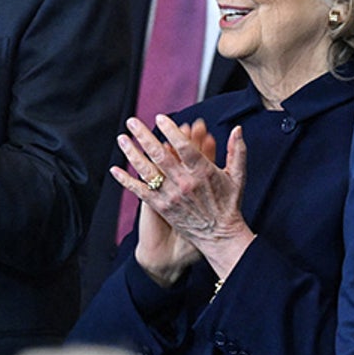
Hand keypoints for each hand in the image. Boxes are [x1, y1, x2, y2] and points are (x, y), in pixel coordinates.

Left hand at [111, 116, 252, 283]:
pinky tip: (115, 169)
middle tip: (132, 122)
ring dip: (132, 153)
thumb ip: (237, 151)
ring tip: (122, 138)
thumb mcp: (238, 176)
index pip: (184, 146)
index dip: (171, 131)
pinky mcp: (161, 207)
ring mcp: (171, 195)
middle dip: (144, 136)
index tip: (160, 118)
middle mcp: (185, 182)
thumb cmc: (229, 205)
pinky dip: (126, 180)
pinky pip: (140, 191)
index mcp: (203, 172)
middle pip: (160, 154)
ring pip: (147, 170)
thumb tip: (237, 129)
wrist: (219, 236)